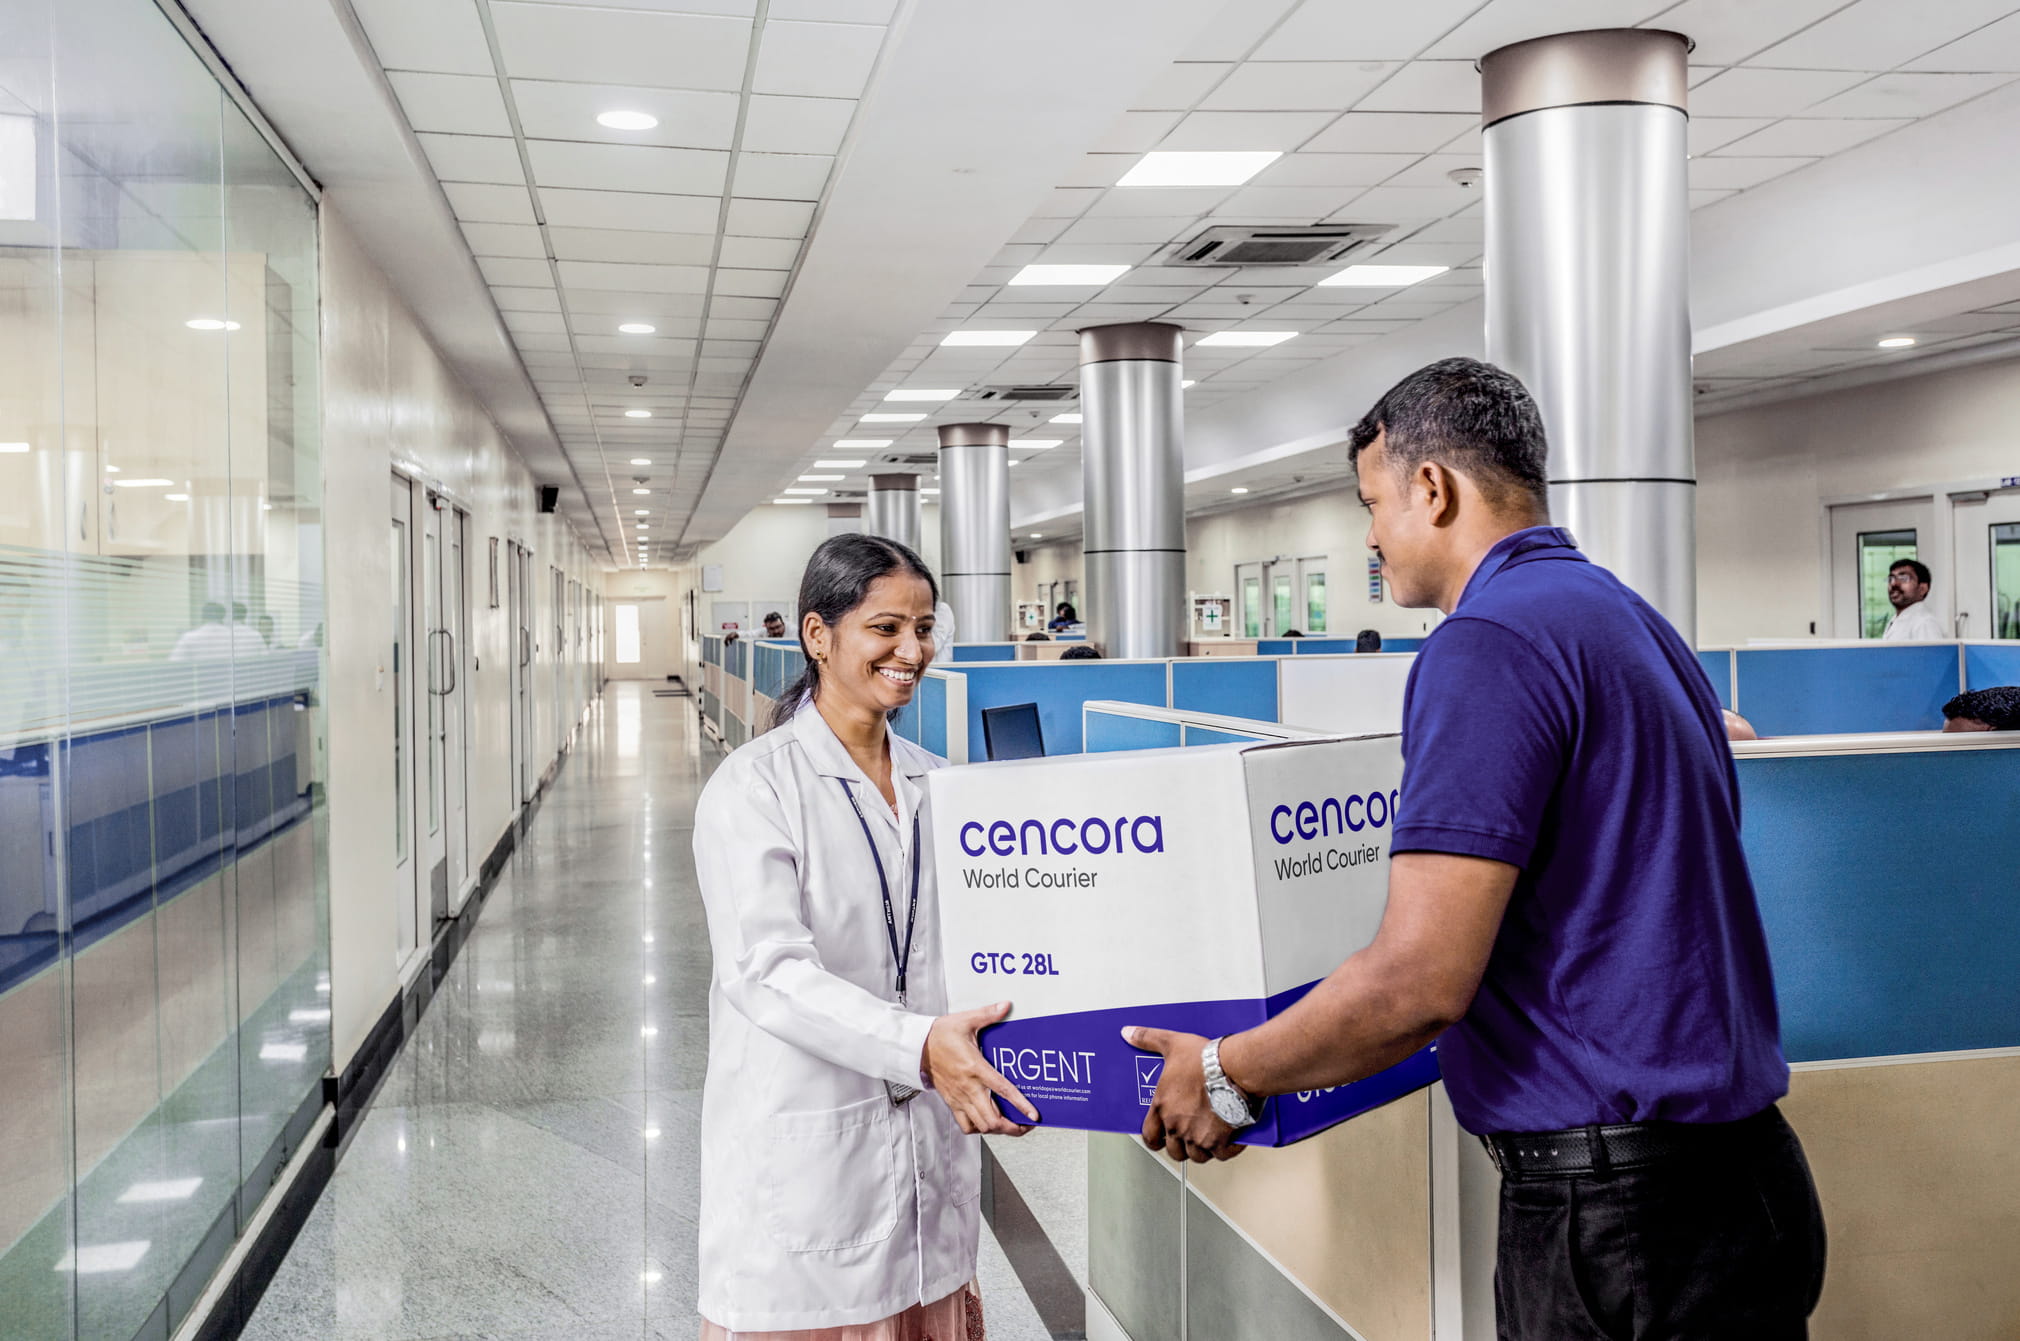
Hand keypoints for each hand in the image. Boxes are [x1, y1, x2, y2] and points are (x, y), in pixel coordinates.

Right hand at [924, 1001, 1037, 1135]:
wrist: (917, 1046)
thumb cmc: (940, 1035)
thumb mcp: (966, 1020)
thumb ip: (988, 1014)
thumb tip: (1006, 1006)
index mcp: (975, 1068)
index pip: (1002, 1090)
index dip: (1020, 1105)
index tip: (1033, 1115)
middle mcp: (968, 1087)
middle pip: (992, 1119)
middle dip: (1013, 1127)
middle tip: (1026, 1125)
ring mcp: (959, 1098)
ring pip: (981, 1126)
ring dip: (998, 1130)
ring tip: (1012, 1127)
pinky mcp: (952, 1102)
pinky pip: (966, 1125)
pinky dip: (979, 1129)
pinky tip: (987, 1124)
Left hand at [1121, 1026, 1245, 1163]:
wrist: (1235, 1068)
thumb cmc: (1205, 1059)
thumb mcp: (1172, 1044)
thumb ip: (1148, 1039)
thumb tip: (1129, 1033)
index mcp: (1163, 1107)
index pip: (1149, 1136)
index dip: (1154, 1139)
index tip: (1160, 1138)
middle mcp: (1178, 1126)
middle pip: (1174, 1151)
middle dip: (1180, 1146)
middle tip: (1189, 1135)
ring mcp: (1199, 1136)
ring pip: (1197, 1156)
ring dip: (1202, 1149)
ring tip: (1209, 1137)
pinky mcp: (1221, 1141)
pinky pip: (1222, 1155)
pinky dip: (1227, 1150)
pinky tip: (1231, 1140)